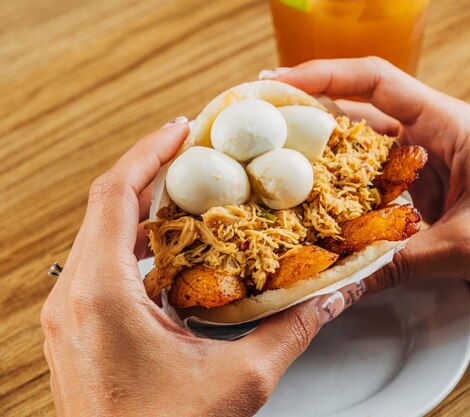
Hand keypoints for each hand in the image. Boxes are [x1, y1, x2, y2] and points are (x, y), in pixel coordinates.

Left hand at [40, 119, 354, 416]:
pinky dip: (137, 248)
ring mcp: (71, 317)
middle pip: (106, 208)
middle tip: (196, 155)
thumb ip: (290, 330)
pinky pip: (102, 268)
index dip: (149, 153)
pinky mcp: (78, 332)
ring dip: (144, 211)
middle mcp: (75, 299)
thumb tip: (330, 296)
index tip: (182, 128)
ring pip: (102, 238)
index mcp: (103, 297)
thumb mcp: (239, 380)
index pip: (115, 196)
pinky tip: (174, 253)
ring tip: (189, 195)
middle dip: (151, 173)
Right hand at [262, 57, 469, 301]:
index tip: (277, 84)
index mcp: (445, 124)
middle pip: (358, 106)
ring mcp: (423, 158)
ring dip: (320, 150)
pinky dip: (342, 184)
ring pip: (360, 143)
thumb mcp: (466, 247)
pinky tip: (315, 201)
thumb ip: (401, 263)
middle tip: (258, 125)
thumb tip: (342, 285)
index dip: (323, 75)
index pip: (375, 81)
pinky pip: (372, 176)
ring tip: (272, 163)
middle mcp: (429, 133)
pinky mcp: (421, 184)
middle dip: (307, 110)